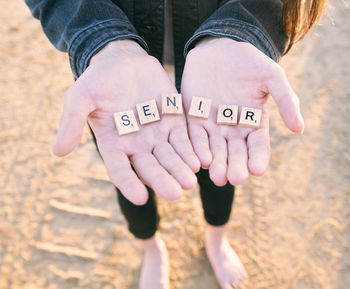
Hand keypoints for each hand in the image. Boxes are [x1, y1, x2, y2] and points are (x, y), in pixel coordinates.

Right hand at [52, 40, 199, 204]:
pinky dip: (191, 149)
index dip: (129, 184)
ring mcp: (157, 134)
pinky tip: (200, 160)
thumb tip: (56, 152)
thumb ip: (71, 122)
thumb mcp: (80, 98)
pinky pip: (183, 138)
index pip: (120, 170)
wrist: (122, 60)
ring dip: (180, 169)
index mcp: (114, 145)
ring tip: (191, 181)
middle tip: (176, 194)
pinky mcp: (174, 120)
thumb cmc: (98, 80)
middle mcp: (137, 145)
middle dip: (163, 181)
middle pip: (150, 168)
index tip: (140, 198)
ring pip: (170, 156)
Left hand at [181, 37, 303, 185]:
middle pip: (236, 153)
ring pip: (215, 150)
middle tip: (234, 178)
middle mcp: (233, 129)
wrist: (218, 49)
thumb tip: (299, 128)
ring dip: (216, 164)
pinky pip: (196, 137)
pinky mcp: (194, 119)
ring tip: (217, 176)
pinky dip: (198, 148)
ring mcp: (213, 126)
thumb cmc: (248, 62)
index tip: (258, 170)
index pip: (258, 146)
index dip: (258, 158)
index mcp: (253, 123)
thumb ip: (285, 100)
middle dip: (236, 166)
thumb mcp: (271, 76)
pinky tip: (201, 160)